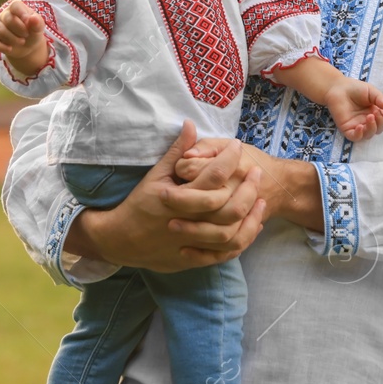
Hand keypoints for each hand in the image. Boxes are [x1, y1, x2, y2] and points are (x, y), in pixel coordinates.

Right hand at [0, 1, 49, 76]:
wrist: (27, 46)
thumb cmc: (32, 32)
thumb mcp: (38, 28)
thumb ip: (37, 22)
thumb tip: (33, 19)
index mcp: (16, 8)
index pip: (15, 6)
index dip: (22, 14)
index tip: (28, 22)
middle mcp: (4, 15)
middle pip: (7, 19)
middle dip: (19, 29)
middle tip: (26, 35)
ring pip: (0, 30)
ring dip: (12, 39)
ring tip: (22, 42)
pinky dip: (0, 47)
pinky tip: (10, 49)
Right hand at [69, 122, 268, 272]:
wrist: (121, 240)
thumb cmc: (139, 204)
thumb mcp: (155, 175)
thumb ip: (177, 152)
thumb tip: (190, 124)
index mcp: (176, 198)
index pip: (213, 176)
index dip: (229, 158)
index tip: (238, 146)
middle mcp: (186, 222)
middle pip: (229, 207)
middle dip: (248, 187)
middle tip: (256, 171)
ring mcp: (192, 243)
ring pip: (232, 235)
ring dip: (251, 216)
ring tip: (261, 199)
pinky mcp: (195, 259)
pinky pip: (226, 253)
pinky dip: (243, 239)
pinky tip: (253, 223)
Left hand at [324, 79, 382, 141]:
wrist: (338, 87)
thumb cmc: (355, 89)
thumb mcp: (371, 91)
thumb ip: (380, 99)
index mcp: (374, 112)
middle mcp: (367, 121)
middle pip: (378, 129)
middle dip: (380, 122)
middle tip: (374, 113)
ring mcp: (357, 126)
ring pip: (368, 135)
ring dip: (372, 128)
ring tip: (369, 117)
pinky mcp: (347, 129)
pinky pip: (355, 137)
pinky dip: (359, 135)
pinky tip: (360, 126)